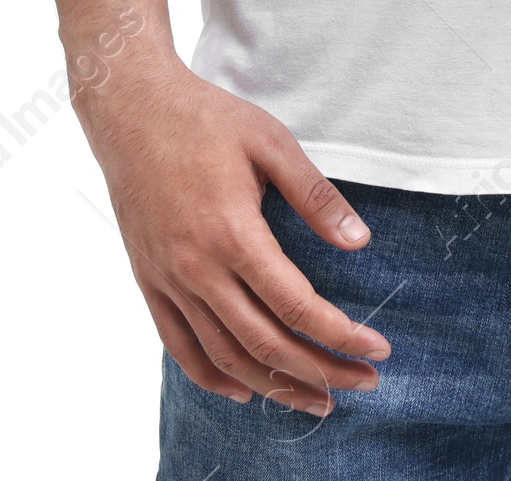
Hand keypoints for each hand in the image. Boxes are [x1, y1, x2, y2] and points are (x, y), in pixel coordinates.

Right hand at [79, 58, 389, 416]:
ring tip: (317, 400)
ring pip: (224, 357)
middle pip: (265, 344)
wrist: (131, 110)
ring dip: (273, 387)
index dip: (342, 334)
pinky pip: (179, 347)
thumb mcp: (272, 142)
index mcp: (233, 233)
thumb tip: (361, 242)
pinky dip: (213, 377)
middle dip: (321, 371)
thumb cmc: (207, 119)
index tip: (378, 347)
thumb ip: (315, 196)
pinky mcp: (148, 281)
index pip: (296, 305)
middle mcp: (196, 268)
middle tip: (364, 383)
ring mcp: (167, 280)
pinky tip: (244, 389)